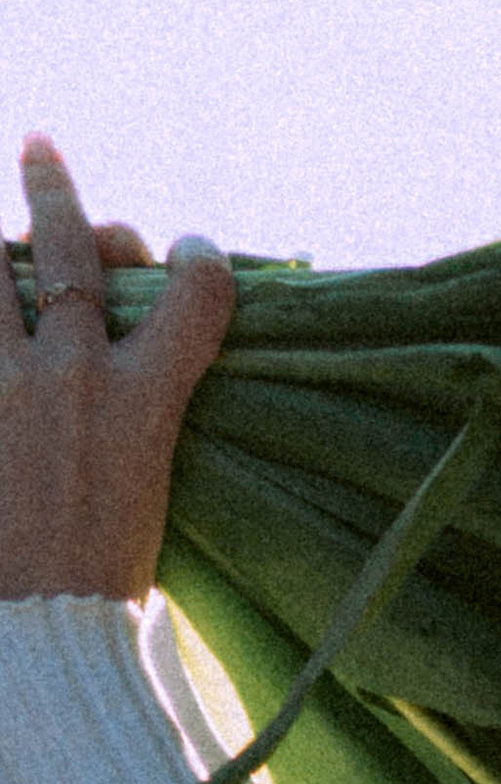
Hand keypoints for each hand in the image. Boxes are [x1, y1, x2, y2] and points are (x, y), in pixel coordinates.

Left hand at [0, 136, 233, 605]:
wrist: (41, 636)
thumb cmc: (102, 594)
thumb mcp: (145, 500)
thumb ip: (135, 429)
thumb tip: (132, 390)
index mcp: (143, 403)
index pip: (195, 298)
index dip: (198, 264)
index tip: (191, 254)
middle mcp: (72, 375)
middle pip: (67, 251)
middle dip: (55, 190)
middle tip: (36, 147)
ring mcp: (5, 386)